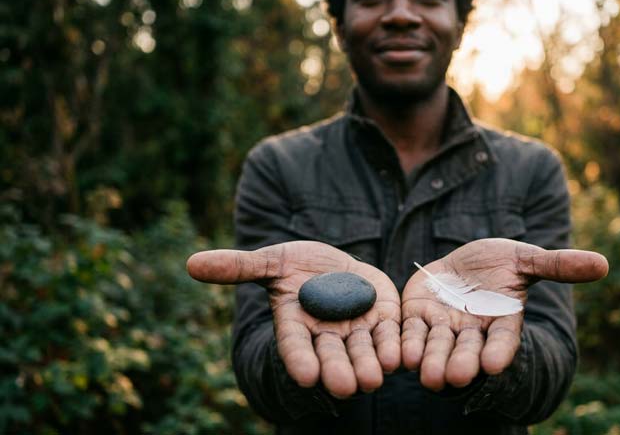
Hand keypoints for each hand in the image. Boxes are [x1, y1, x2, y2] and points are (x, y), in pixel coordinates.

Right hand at [186, 241, 400, 397]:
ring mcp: (357, 331)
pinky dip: (395, 348)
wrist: (337, 263)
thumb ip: (239, 267)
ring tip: (373, 378)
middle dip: (337, 371)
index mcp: (296, 324)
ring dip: (369, 366)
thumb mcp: (272, 261)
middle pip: (331, 357)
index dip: (299, 359)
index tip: (306, 375)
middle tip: (344, 386)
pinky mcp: (385, 320)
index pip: (295, 346)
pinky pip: (391, 337)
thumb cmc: (299, 265)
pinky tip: (400, 357)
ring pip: (363, 353)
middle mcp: (326, 335)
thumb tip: (191, 264)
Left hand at [401, 238, 607, 390]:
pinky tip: (400, 354)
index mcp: (501, 319)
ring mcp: (443, 327)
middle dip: (462, 363)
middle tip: (456, 376)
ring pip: (436, 347)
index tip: (493, 364)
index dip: (498, 351)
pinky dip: (405, 344)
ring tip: (429, 375)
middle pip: (467, 351)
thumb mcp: (525, 258)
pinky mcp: (416, 318)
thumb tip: (604, 264)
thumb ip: (558, 265)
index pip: (502, 339)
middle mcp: (472, 330)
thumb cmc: (499, 262)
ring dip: (432, 361)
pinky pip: (409, 334)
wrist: (461, 262)